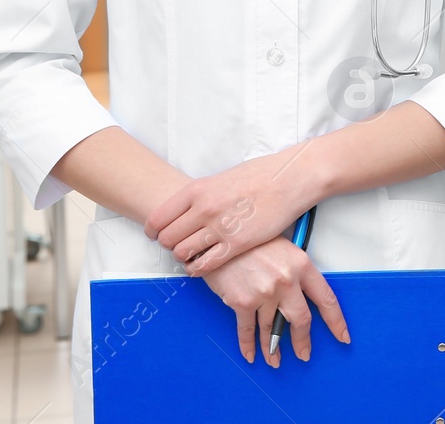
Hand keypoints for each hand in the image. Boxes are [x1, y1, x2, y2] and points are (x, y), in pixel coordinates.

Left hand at [144, 147, 326, 274]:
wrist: (290, 178)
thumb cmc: (260, 176)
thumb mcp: (221, 178)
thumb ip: (201, 196)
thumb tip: (187, 211)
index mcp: (197, 189)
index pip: (158, 218)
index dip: (154, 231)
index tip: (157, 235)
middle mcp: (204, 208)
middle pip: (168, 238)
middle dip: (169, 246)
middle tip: (178, 247)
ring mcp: (220, 227)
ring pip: (183, 253)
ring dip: (184, 258)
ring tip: (191, 256)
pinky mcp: (237, 244)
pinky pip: (205, 265)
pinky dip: (198, 269)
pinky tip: (201, 266)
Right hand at [202, 237, 348, 365]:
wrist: (219, 235)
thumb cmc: (250, 238)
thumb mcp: (281, 247)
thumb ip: (294, 272)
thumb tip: (299, 296)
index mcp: (301, 265)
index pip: (326, 299)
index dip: (336, 321)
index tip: (342, 336)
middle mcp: (287, 281)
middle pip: (301, 320)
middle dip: (302, 341)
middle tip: (304, 354)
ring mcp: (265, 293)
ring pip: (272, 329)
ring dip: (273, 349)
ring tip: (275, 360)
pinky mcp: (242, 302)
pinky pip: (247, 330)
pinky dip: (248, 345)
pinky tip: (251, 354)